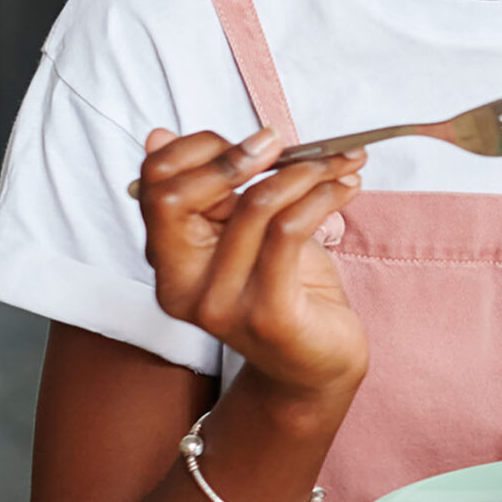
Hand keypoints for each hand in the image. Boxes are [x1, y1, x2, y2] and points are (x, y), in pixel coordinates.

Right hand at [138, 127, 369, 400]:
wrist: (317, 367)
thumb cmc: (287, 289)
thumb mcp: (245, 234)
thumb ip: (213, 193)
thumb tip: (161, 135)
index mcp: (169, 263)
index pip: (154, 187)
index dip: (197, 150)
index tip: (251, 142)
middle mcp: (183, 287)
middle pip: (179, 196)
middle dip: (237, 155)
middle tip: (284, 142)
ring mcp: (222, 304)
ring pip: (253, 205)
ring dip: (305, 171)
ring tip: (340, 163)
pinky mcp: (269, 313)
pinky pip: (290, 231)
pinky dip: (324, 196)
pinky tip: (347, 187)